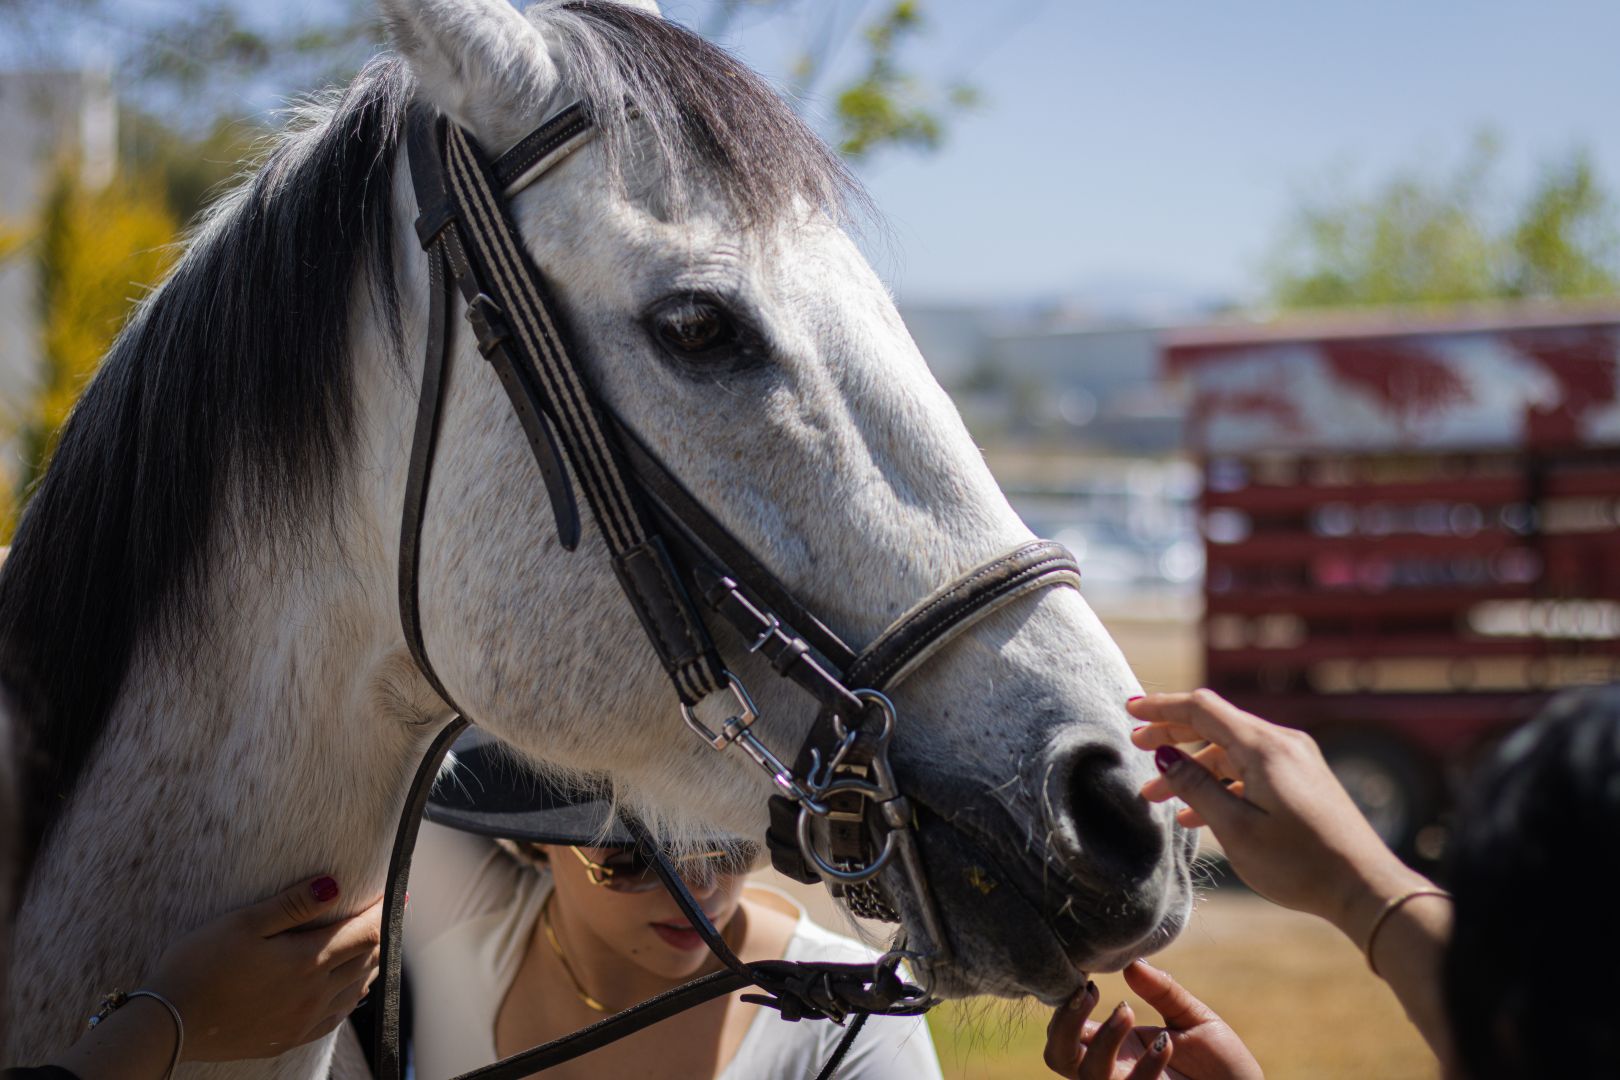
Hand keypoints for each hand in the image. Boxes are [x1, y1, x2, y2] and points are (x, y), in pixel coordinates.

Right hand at [146, 875, 382, 1059]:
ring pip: (356, 990)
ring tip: (377, 946)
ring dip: (372, 965)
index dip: (385, 911)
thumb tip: (335, 884)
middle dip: (381, 935)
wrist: (167, 1024)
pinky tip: (351, 990)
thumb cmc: (199, 965)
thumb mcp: (243, 922)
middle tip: (389, 915)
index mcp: (306, 961)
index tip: (398, 894)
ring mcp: (303, 1020)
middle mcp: (314, 994)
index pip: (365, 932)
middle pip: (367, 960)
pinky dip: (352, 997)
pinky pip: (336, 1017)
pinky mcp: (288, 1038)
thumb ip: (292, 904)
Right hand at [1044, 960, 1261, 1079]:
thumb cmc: (1221, 1063)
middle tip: (1091, 993)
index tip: (1088, 980)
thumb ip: (1163, 991)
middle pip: (1058, 1056)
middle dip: (1065, 1024)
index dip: (1065, 1006)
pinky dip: (1145, 1065)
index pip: (1067, 1031)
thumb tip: (1132, 962)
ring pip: (1088, 1075)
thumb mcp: (1193, 1018)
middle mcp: (1114, 1073)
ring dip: (1103, 1039)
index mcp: (1116, 1048)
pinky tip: (1166, 1044)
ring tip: (1128, 1012)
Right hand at [1128, 690, 1430, 937]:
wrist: (1364, 888)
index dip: (1162, 707)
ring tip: (1158, 797)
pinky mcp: (1303, 781)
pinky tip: (1198, 812)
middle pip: (1216, 725)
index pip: (1202, 708)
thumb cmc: (1298, 863)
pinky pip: (1250, 769)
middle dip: (1172, 735)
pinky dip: (1219, 781)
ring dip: (1193, 768)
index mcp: (1264, 747)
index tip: (1130, 712)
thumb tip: (1164, 756)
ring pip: (1231, 751)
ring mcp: (1296, 761)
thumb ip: (1195, 787)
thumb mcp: (1236, 828)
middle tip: (1136, 747)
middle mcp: (1282, 744)